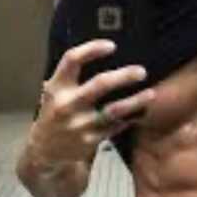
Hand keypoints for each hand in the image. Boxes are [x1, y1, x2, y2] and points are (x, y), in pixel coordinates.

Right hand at [29, 40, 154, 165]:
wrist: (45, 151)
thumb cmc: (56, 111)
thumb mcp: (56, 91)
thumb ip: (73, 75)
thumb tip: (107, 53)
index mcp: (57, 87)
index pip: (72, 60)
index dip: (92, 49)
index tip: (112, 45)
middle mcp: (67, 104)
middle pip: (100, 84)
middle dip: (124, 76)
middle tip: (142, 71)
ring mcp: (79, 124)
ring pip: (113, 110)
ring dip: (135, 101)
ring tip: (151, 94)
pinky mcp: (90, 140)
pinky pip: (116, 126)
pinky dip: (129, 118)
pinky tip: (140, 112)